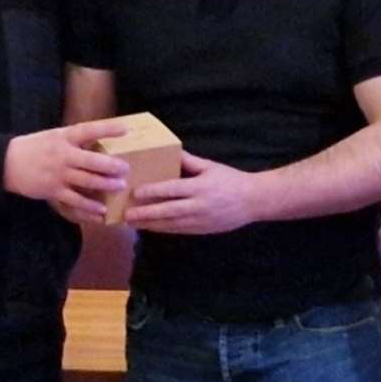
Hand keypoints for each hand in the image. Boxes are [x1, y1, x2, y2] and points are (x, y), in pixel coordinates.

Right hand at [4, 119, 130, 221]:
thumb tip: (96, 142)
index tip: (125, 129)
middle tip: (126, 169)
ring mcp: (58, 174)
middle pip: (93, 161)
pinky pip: (75, 200)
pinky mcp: (53, 191)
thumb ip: (72, 140)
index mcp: (63, 137)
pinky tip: (101, 210)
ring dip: (106, 185)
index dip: (107, 129)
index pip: (88, 130)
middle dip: (112, 166)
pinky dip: (90, 206)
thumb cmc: (33, 148)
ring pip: (88, 181)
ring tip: (120, 186)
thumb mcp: (52, 137)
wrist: (6, 163)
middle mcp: (63, 155)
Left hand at [125, 151, 264, 234]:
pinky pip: (178, 230)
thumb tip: (169, 151)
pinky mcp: (202, 229)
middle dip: (146, 214)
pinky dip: (162, 229)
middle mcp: (199, 205)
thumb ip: (189, 161)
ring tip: (132, 223)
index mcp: (200, 187)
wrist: (254, 201)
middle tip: (126, 215)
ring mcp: (200, 220)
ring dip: (150, 224)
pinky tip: (149, 227)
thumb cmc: (230, 180)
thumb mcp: (210, 166)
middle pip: (168, 211)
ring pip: (171, 224)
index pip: (172, 190)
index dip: (154, 192)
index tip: (136, 192)